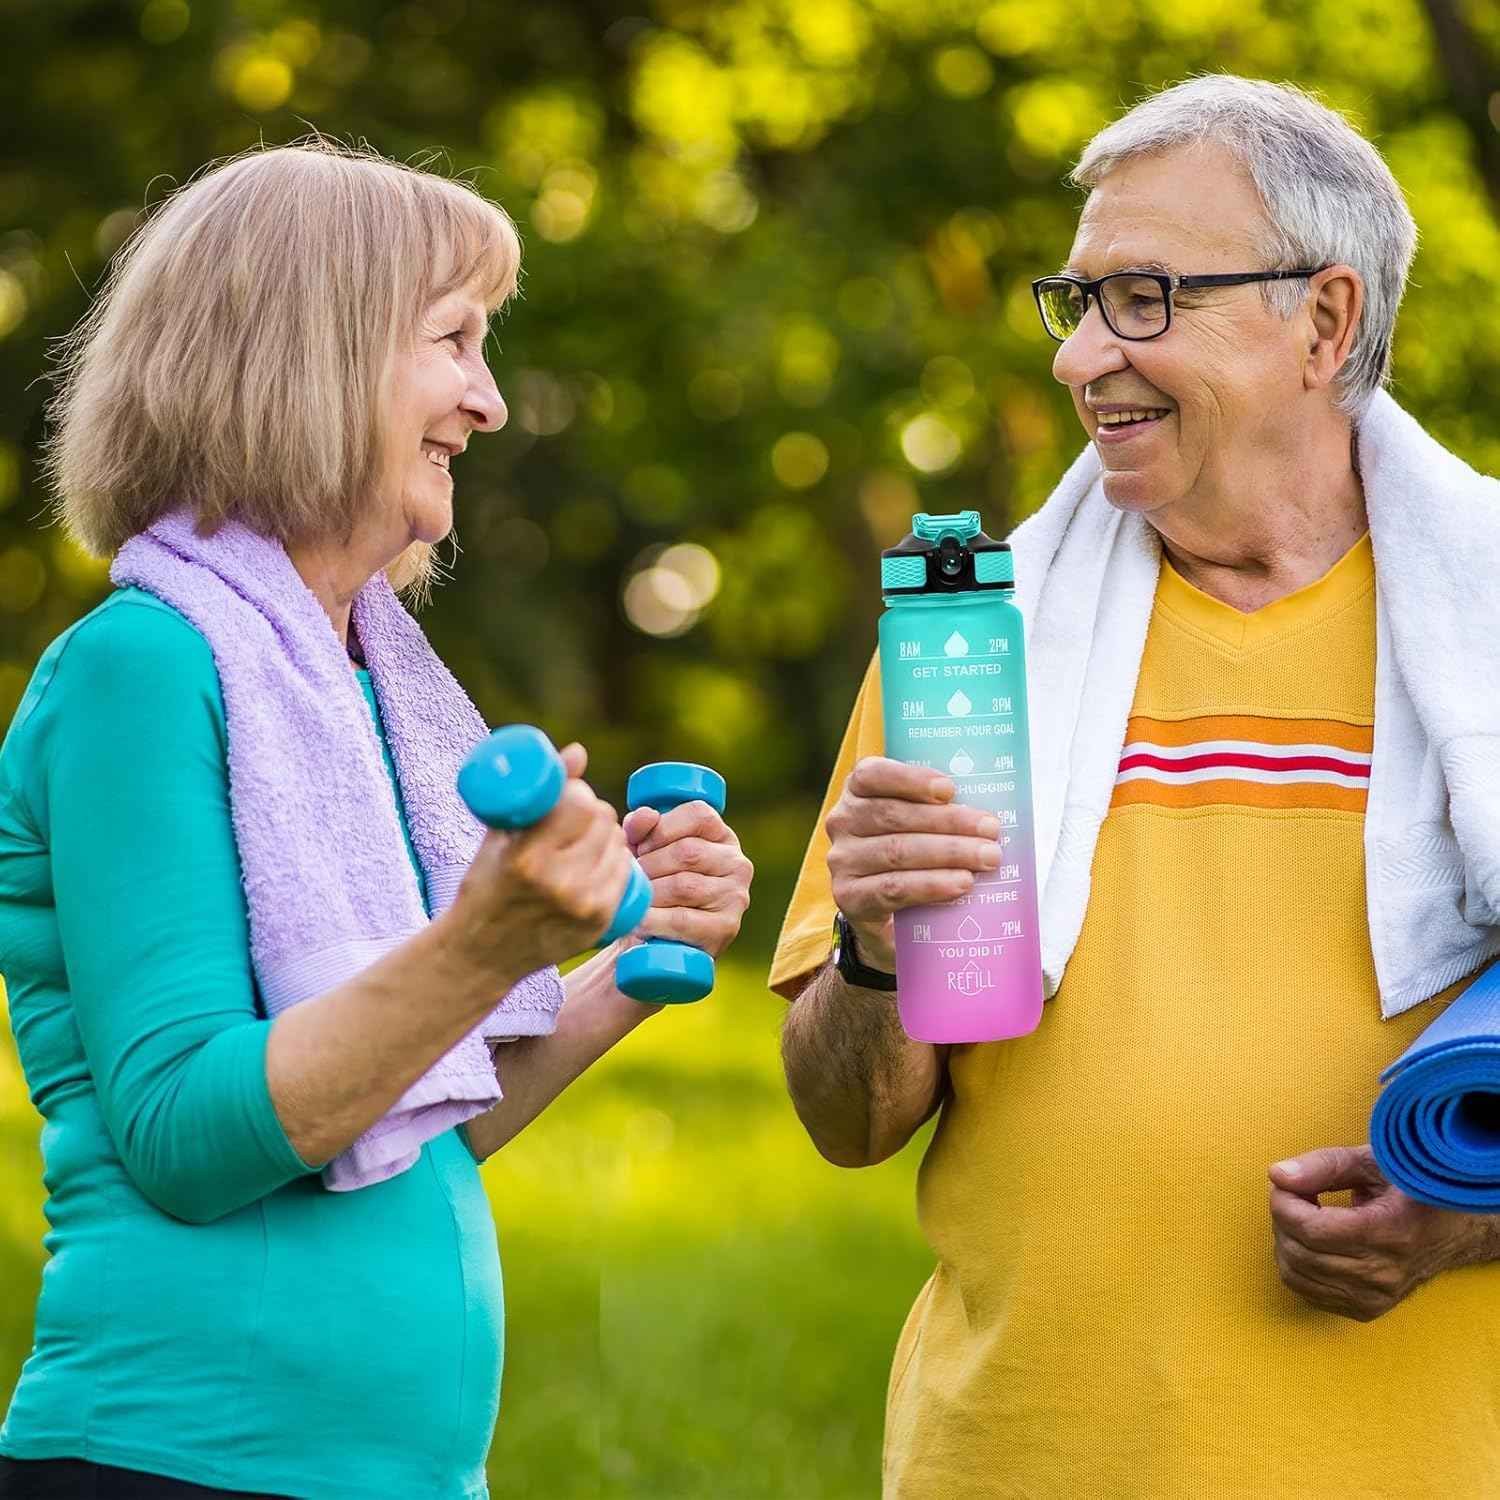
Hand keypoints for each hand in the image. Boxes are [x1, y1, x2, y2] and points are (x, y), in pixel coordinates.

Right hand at [449, 742, 634, 980]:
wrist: (482, 953)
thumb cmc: (485, 886)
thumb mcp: (500, 836)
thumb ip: (541, 792)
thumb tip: (580, 751)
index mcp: (526, 859)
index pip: (581, 806)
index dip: (580, 795)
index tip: (569, 798)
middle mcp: (559, 884)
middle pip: (604, 823)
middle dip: (594, 811)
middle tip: (578, 817)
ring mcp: (583, 906)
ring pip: (618, 847)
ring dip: (607, 836)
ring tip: (584, 841)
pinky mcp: (599, 923)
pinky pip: (624, 875)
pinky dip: (615, 861)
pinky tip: (599, 861)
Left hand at [623, 799, 752, 958]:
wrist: (659, 942)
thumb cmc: (655, 885)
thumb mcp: (647, 851)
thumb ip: (642, 827)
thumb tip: (644, 816)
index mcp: (722, 836)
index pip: (698, 814)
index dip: (661, 828)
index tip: (641, 845)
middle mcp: (737, 864)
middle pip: (687, 852)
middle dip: (650, 864)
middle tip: (635, 878)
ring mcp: (735, 897)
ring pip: (683, 886)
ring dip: (650, 893)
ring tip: (636, 899)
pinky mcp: (725, 928)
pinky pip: (682, 919)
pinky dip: (653, 920)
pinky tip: (639, 921)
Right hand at [824, 756, 1001, 970]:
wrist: (893, 918)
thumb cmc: (916, 856)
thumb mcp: (922, 824)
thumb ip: (942, 808)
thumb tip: (993, 807)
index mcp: (858, 792)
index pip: (873, 774)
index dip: (910, 779)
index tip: (949, 789)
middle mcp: (842, 821)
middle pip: (894, 815)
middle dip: (948, 821)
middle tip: (991, 830)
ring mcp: (843, 861)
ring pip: (896, 851)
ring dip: (948, 853)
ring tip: (987, 859)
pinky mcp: (849, 898)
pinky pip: (893, 888)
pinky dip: (931, 885)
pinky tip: (961, 884)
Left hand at [1267, 1143, 1493, 1320]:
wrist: (1451, 1230)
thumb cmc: (1409, 1189)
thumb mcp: (1374, 1163)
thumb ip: (1325, 1165)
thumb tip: (1277, 1175)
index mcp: (1391, 1233)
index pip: (1312, 1230)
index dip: (1284, 1203)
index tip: (1284, 1182)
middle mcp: (1384, 1275)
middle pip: (1299, 1251)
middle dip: (1282, 1216)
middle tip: (1293, 1192)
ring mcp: (1375, 1298)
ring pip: (1296, 1274)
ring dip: (1285, 1238)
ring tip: (1303, 1214)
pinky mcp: (1365, 1310)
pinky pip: (1306, 1290)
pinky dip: (1295, 1263)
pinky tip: (1310, 1240)